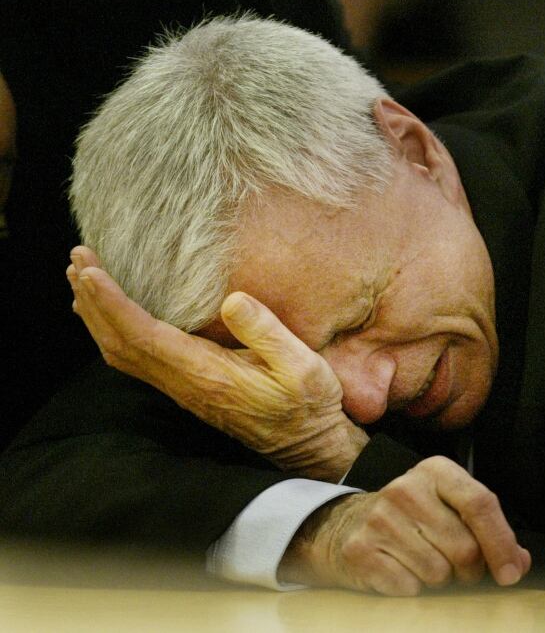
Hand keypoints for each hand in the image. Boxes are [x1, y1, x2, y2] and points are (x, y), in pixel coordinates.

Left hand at [66, 245, 368, 480]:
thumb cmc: (307, 405)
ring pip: (122, 354)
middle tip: (78, 259)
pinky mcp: (187, 388)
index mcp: (207, 375)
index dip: (113, 303)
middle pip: (120, 344)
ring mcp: (183, 389)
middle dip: (93, 301)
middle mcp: (185, 384)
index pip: (143, 337)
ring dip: (97, 316)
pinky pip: (136, 359)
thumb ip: (267, 334)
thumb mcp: (303, 367)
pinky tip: (112, 315)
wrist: (306, 445)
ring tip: (82, 279)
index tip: (91, 270)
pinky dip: (113, 331)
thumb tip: (231, 300)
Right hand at [279, 456, 530, 595]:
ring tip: (426, 564)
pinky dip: (413, 589)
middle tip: (459, 568)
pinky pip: (409, 588)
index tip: (510, 574)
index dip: (501, 544)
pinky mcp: (361, 549)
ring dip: (441, 581)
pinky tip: (402, 570)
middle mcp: (406, 488)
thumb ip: (490, 532)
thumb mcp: (452, 510)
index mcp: (436, 471)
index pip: (480, 504)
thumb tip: (518, 562)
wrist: (349, 524)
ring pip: (438, 573)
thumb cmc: (415, 519)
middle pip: (464, 548)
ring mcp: (380, 518)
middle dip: (470, 571)